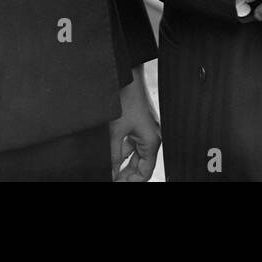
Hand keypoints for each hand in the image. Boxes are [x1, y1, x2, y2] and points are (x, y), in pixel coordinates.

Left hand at [109, 67, 160, 181]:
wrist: (128, 77)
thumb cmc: (126, 100)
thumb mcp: (116, 132)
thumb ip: (114, 156)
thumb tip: (111, 173)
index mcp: (152, 142)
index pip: (145, 173)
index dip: (130, 182)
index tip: (116, 184)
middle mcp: (152, 138)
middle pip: (140, 166)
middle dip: (126, 175)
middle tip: (110, 179)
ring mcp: (146, 131)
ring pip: (135, 156)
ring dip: (123, 164)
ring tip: (109, 170)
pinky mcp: (140, 125)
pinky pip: (133, 144)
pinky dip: (123, 152)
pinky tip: (111, 156)